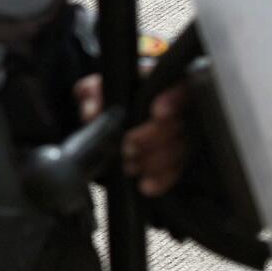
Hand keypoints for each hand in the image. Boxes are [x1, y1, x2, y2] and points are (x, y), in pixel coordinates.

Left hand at [73, 73, 187, 196]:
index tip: (157, 112)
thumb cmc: (106, 100)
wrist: (107, 123)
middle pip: (179, 124)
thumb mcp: (96, 91)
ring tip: (129, 166)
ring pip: (179, 149)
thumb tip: (92, 109)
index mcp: (160, 85)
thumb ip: (92, 93)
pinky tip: (144, 185)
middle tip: (128, 145)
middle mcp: (176, 110)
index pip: (178, 88)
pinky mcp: (176, 159)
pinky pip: (176, 171)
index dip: (171, 100)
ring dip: (154, 161)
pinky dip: (160, 180)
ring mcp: (179, 136)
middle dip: (153, 137)